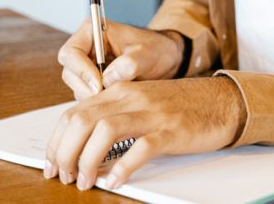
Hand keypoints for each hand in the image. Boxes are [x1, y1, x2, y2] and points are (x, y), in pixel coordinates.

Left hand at [43, 77, 246, 190]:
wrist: (222, 102)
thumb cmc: (181, 106)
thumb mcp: (141, 102)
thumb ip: (113, 114)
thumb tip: (80, 143)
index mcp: (120, 91)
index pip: (73, 113)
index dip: (55, 142)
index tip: (51, 163)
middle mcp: (132, 98)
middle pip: (81, 121)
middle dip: (64, 153)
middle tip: (64, 176)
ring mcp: (152, 113)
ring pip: (104, 131)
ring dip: (86, 161)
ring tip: (85, 181)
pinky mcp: (171, 131)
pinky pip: (140, 149)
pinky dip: (122, 168)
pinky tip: (115, 181)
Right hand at [57, 20, 184, 98]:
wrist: (165, 61)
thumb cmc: (156, 50)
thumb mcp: (149, 54)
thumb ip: (132, 63)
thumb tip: (110, 77)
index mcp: (93, 32)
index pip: (71, 52)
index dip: (82, 71)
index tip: (100, 84)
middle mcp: (85, 49)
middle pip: (70, 73)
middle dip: (87, 88)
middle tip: (110, 95)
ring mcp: (87, 68)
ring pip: (77, 88)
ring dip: (94, 97)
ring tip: (119, 95)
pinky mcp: (92, 83)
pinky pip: (86, 98)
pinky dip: (99, 103)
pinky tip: (118, 100)